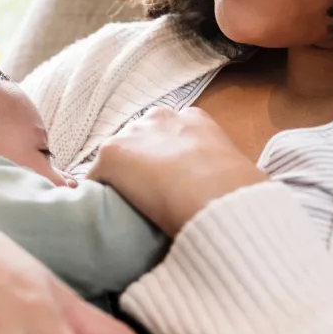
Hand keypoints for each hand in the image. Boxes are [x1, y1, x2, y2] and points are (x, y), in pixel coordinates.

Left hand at [87, 107, 266, 235]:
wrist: (218, 197)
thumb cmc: (238, 193)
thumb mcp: (236, 173)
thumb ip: (219, 173)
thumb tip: (225, 196)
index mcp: (194, 119)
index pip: (166, 134)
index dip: (163, 161)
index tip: (166, 183)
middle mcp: (160, 117)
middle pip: (136, 141)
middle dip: (137, 165)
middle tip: (145, 197)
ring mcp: (133, 134)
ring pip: (115, 160)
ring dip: (117, 180)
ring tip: (125, 209)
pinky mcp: (111, 153)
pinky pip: (94, 179)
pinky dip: (97, 196)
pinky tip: (105, 216)